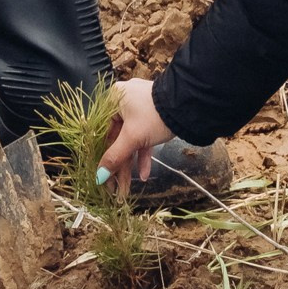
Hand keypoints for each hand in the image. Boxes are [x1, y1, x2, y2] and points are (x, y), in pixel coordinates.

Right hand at [98, 77, 170, 194]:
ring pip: (131, 140)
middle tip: (114, 189)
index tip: (101, 176)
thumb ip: (115, 156)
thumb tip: (99, 176)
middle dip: (118, 166)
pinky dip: (143, 154)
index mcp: (113, 99)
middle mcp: (124, 102)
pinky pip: (143, 137)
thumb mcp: (133, 137)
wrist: (189, 105)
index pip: (103, 133)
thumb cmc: (154, 116)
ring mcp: (139, 109)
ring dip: (130, 164)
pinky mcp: (152, 116)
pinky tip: (144, 174)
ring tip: (127, 188)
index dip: (102, 157)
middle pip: (117, 139)